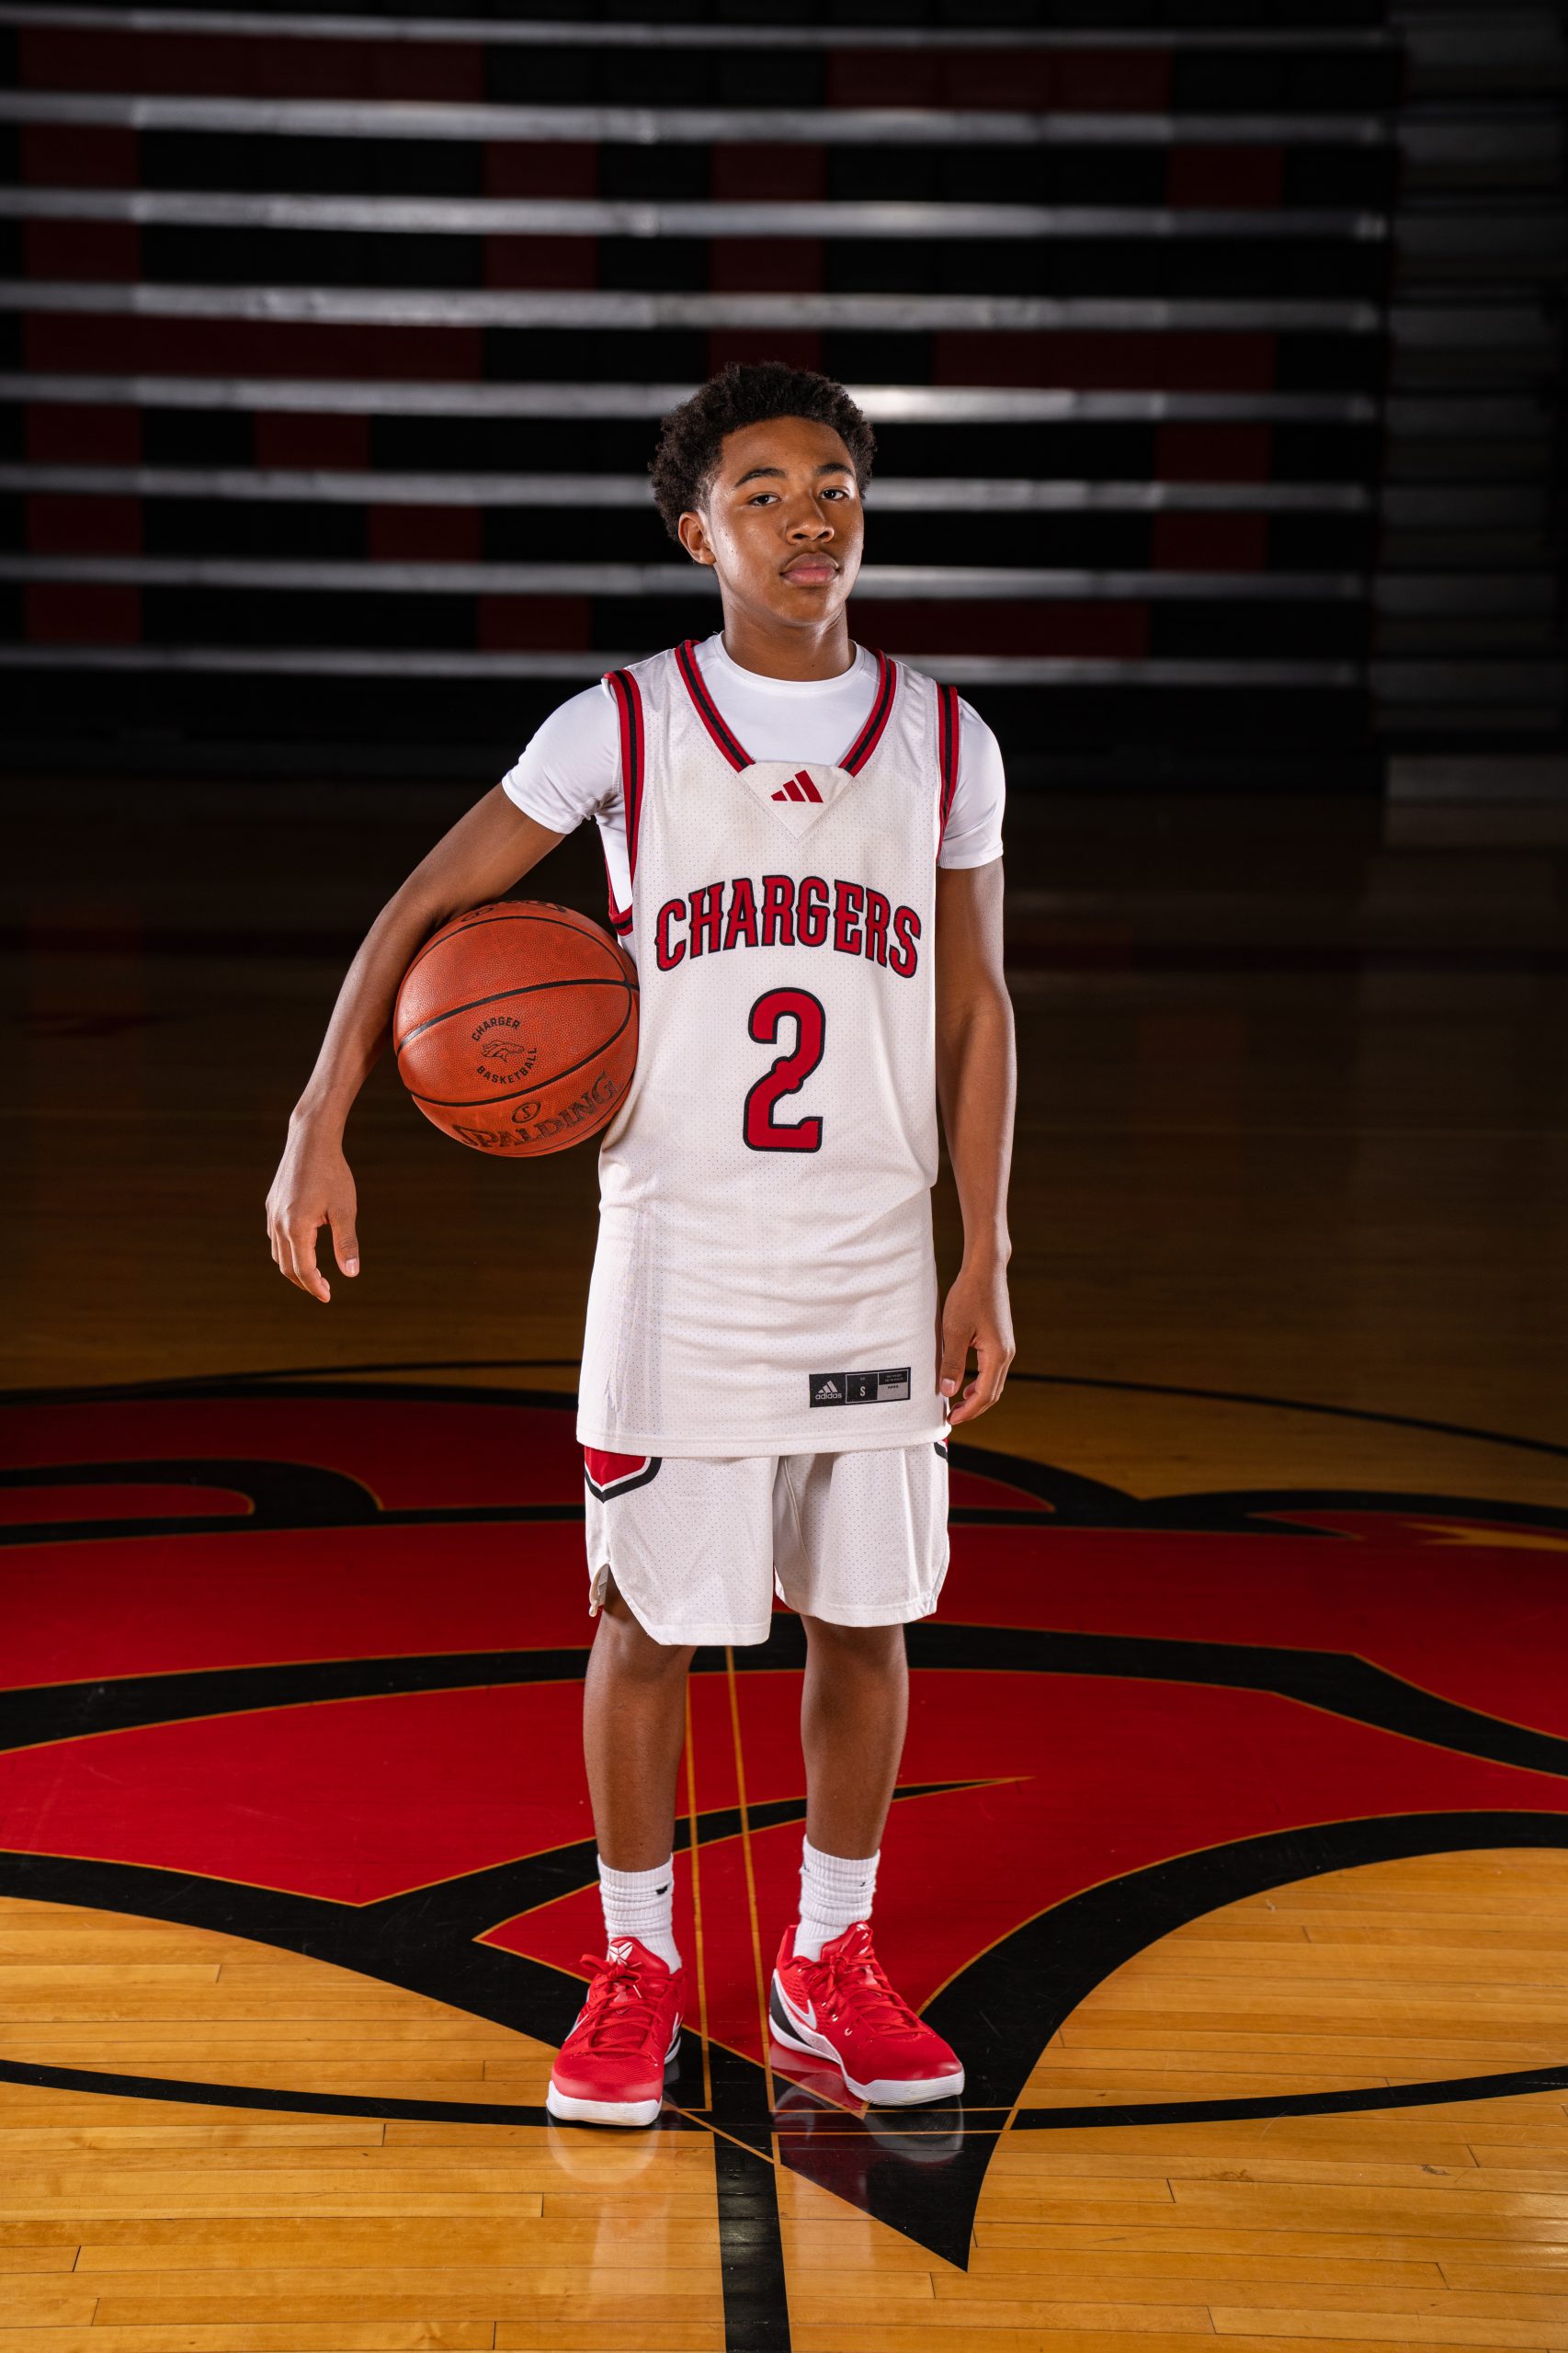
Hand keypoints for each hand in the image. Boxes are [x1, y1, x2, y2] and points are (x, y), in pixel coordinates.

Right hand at [266, 1119, 359, 1304]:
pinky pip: (275, 1236)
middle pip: (286, 1266)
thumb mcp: (345, 1210)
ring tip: (314, 1274)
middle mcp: (278, 1223)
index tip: (328, 1297)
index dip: (315, 1287)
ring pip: (278, 1252)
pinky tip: (303, 1248)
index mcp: (296, 1227)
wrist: (310, 1140)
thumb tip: (351, 1274)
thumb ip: (346, 1243)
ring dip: (294, 1267)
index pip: (303, 1269)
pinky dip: (287, 1250)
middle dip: (305, 1282)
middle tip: (323, 1290)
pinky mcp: (272, 1204)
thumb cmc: (332, 1173)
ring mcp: (272, 1213)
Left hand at [937, 1259, 1014, 1427]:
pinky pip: (993, 1370)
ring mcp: (1006, 1347)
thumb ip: (953, 1363)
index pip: (985, 1394)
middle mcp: (1006, 1353)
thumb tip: (949, 1391)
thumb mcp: (955, 1331)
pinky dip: (981, 1382)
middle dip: (974, 1408)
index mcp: (997, 1354)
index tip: (952, 1419)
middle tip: (954, 1417)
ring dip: (977, 1396)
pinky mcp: (1001, 1340)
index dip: (969, 1410)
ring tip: (958, 1404)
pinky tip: (967, 1382)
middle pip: (993, 1393)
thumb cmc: (970, 1296)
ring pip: (994, 1382)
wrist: (985, 1271)